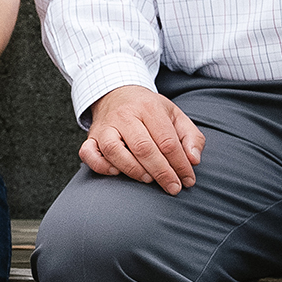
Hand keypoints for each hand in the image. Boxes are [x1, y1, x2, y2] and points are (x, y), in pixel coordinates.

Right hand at [79, 84, 204, 193]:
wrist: (116, 93)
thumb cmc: (148, 109)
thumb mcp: (174, 114)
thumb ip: (190, 136)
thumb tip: (193, 160)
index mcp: (149, 108)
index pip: (167, 141)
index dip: (180, 164)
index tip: (188, 180)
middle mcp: (125, 116)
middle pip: (143, 147)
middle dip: (161, 172)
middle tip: (173, 187)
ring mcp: (105, 126)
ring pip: (114, 151)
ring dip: (133, 170)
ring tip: (149, 179)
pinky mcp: (91, 137)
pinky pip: (88, 153)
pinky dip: (101, 166)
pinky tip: (116, 172)